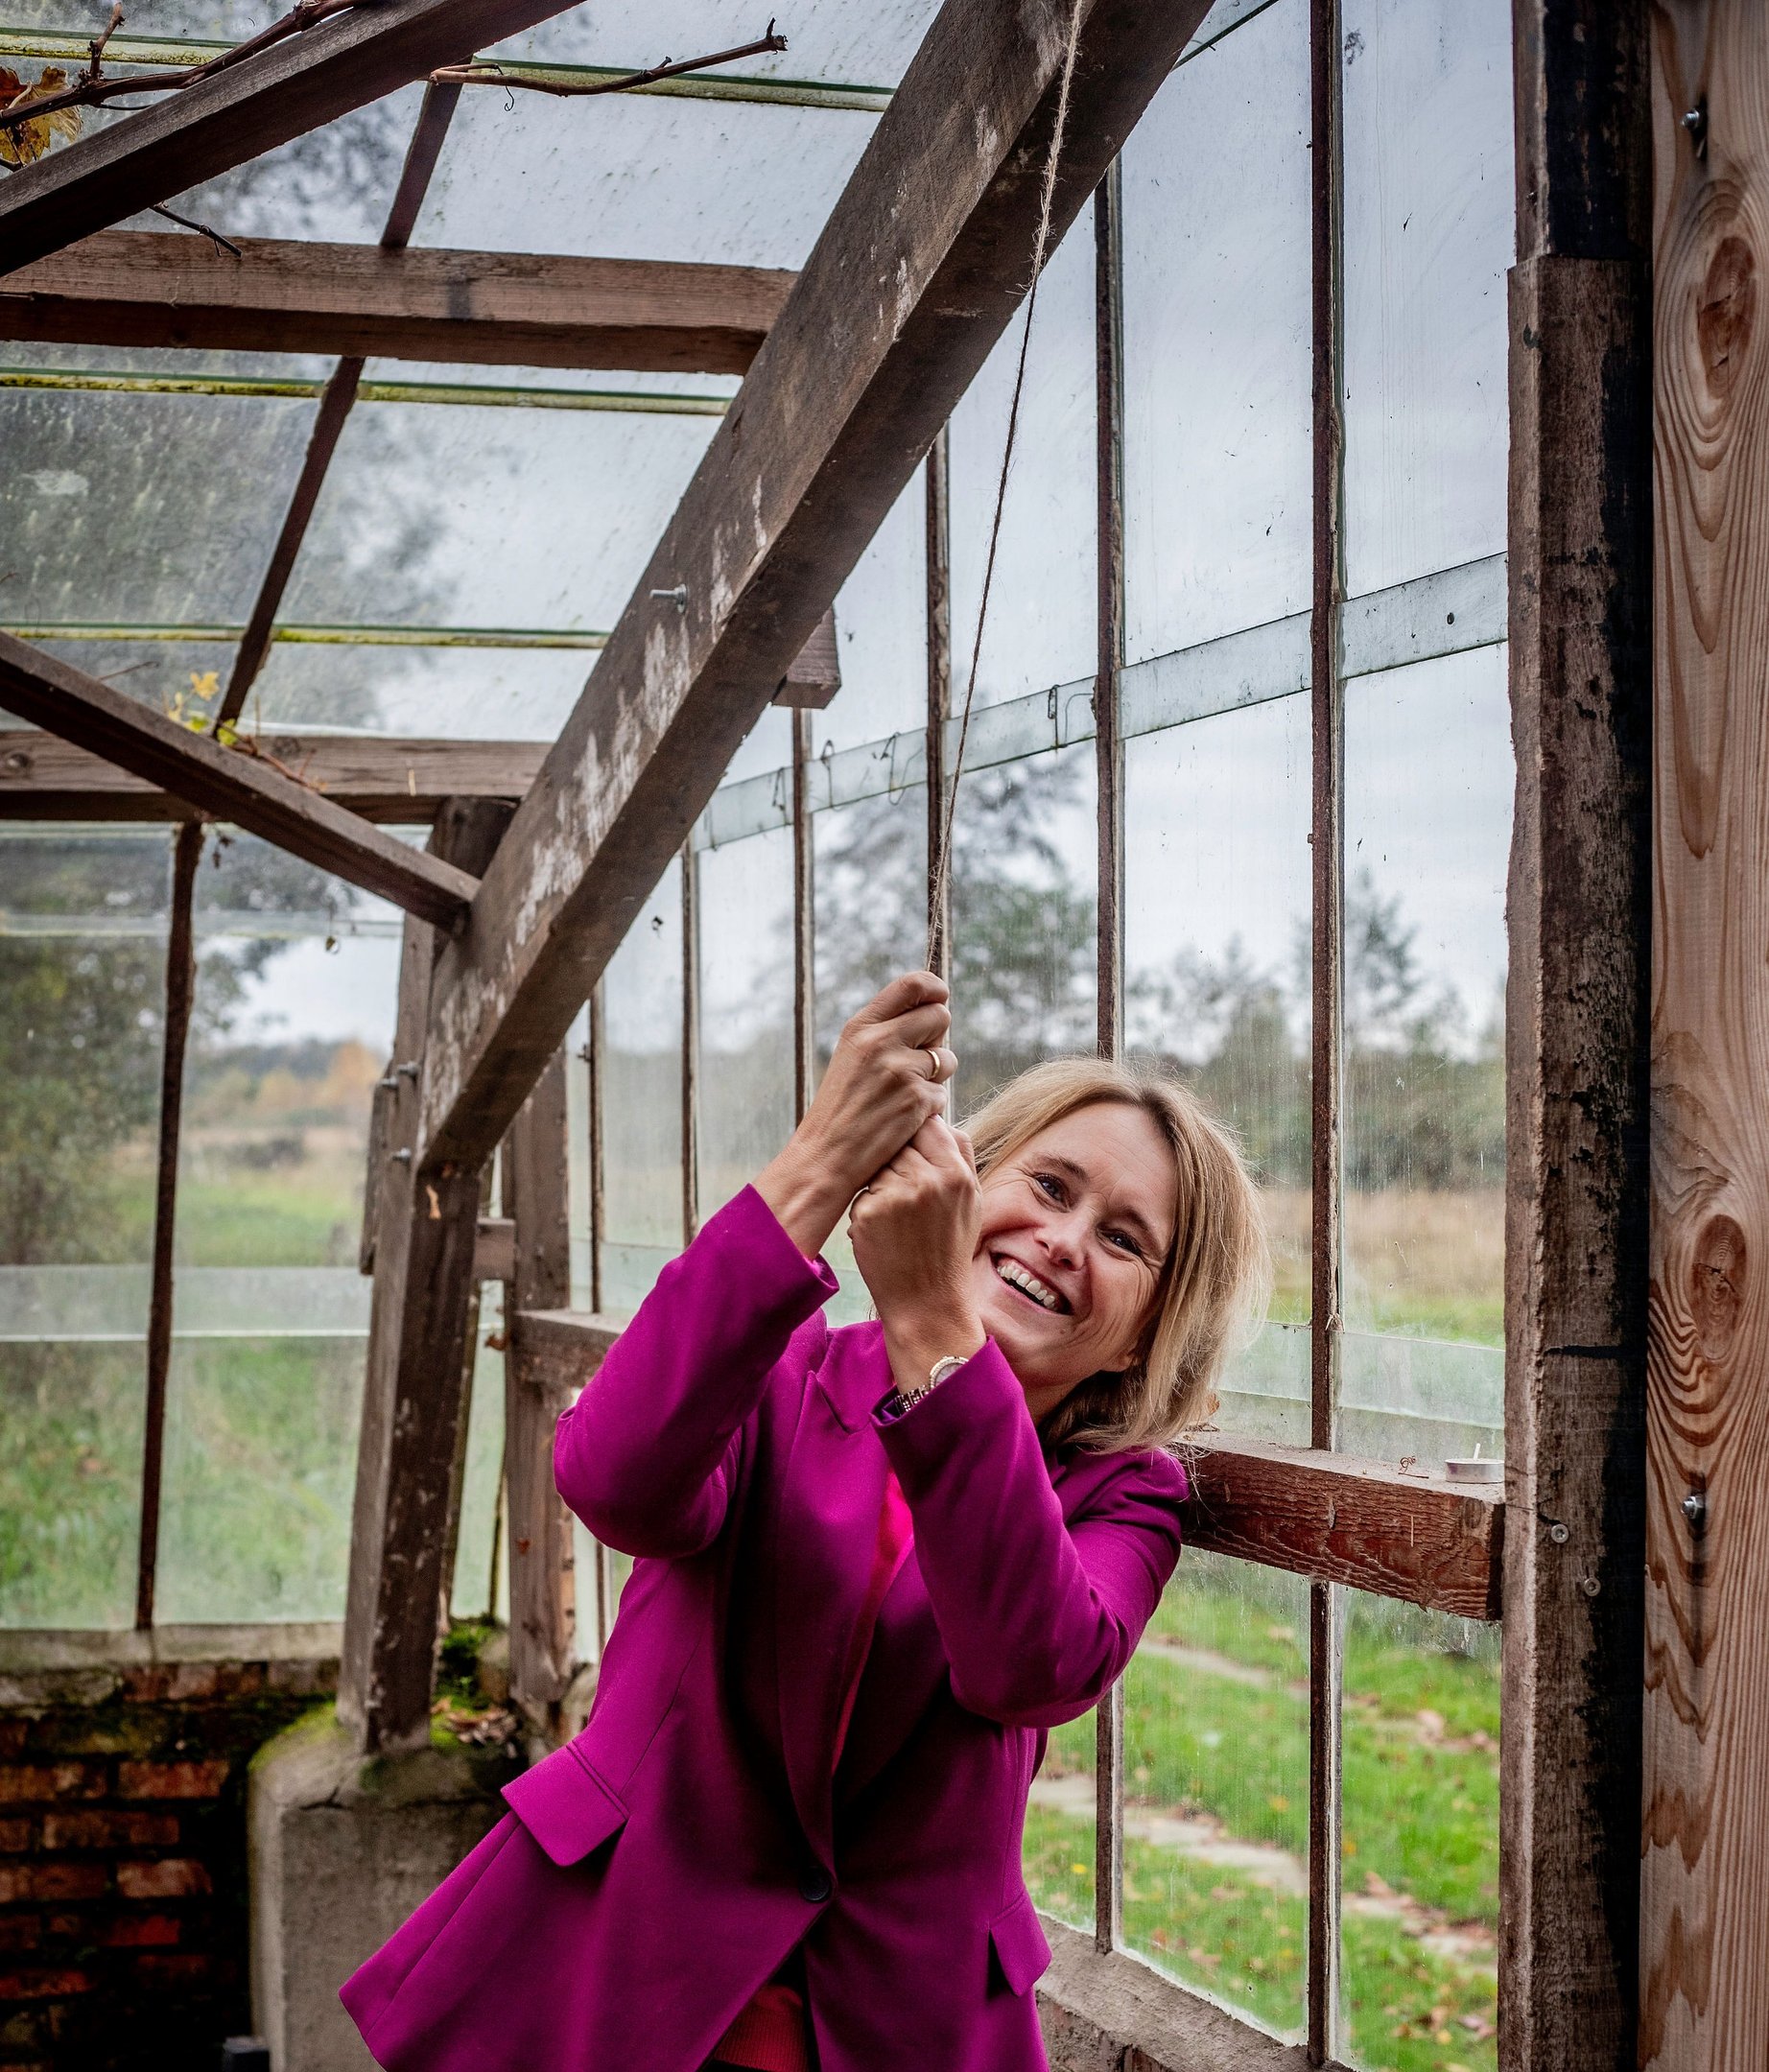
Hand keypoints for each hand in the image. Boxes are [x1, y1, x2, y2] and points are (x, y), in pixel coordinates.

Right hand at [755, 972, 956, 1257]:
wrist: (826, 1156)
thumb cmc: (841, 1107)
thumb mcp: (853, 1056)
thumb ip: (885, 1031)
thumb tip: (933, 1010)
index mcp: (862, 1026)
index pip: (914, 984)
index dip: (935, 989)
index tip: (939, 999)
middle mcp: (881, 1041)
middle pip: (940, 1016)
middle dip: (937, 1037)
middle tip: (919, 1060)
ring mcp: (901, 1071)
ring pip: (948, 1058)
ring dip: (937, 1075)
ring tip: (905, 1093)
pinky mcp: (917, 1100)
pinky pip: (943, 1093)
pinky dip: (929, 1107)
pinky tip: (903, 1118)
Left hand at [849, 1116, 985, 1393]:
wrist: (927, 1303)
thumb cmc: (948, 1250)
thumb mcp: (971, 1201)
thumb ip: (961, 1155)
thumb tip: (939, 1115)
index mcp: (956, 1173)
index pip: (928, 1124)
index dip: (917, 1135)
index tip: (915, 1153)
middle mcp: (927, 1179)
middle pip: (898, 1142)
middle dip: (897, 1160)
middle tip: (906, 1195)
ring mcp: (895, 1195)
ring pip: (877, 1165)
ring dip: (880, 1183)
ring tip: (899, 1218)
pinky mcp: (867, 1212)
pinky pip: (861, 1191)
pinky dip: (867, 1208)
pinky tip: (884, 1232)